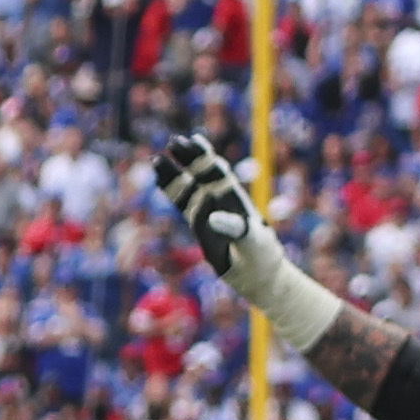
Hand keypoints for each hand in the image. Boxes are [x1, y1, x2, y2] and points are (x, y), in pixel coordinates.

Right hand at [153, 136, 342, 347]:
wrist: (262, 278)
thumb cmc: (263, 260)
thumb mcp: (254, 245)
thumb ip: (237, 230)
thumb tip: (212, 217)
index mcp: (239, 203)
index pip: (221, 176)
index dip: (208, 159)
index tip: (195, 141)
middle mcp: (224, 205)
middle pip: (203, 177)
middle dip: (190, 160)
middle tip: (174, 141)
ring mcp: (210, 214)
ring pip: (189, 189)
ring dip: (174, 176)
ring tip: (157, 160)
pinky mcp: (200, 227)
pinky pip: (184, 206)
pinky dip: (173, 193)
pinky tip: (161, 180)